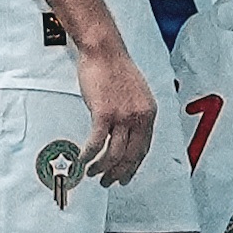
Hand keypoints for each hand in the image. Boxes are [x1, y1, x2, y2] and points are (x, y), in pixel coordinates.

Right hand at [73, 39, 154, 184]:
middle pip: (130, 155)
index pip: (144, 148)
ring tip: (93, 173)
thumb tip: (127, 133)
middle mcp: (139, 116)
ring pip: (114, 154)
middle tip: (108, 182)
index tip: (126, 176)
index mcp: (149, 112)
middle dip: (118, 173)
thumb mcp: (136, 93)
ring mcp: (122, 116)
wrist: (104, 51)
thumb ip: (135, 113)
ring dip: (102, 168)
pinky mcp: (104, 114)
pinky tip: (83, 160)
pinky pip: (96, 143)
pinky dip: (89, 155)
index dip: (134, 166)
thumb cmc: (116, 68)